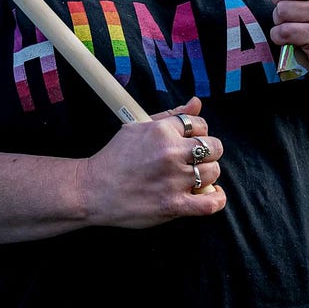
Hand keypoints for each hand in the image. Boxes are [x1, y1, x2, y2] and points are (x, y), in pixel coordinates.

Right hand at [79, 97, 227, 228]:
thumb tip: (196, 103)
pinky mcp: (174, 205)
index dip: (198, 134)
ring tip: (194, 178)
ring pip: (213, 172)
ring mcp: (173, 180)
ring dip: (207, 175)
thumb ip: (170, 115)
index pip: (200, 125)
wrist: (92, 189)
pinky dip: (216, 199)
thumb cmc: (114, 158)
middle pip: (213, 147)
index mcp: (162, 130)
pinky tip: (210, 194)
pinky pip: (210, 203)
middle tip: (194, 160)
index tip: (189, 143)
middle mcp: (171, 152)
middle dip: (208, 153)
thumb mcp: (138, 127)